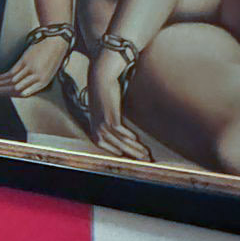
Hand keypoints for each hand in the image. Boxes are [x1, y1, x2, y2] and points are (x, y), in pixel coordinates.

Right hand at [0, 33, 70, 97]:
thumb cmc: (54, 57)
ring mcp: (30, 68)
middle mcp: (36, 77)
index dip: (12, 95)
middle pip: (16, 88)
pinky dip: (4, 75)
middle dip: (3, 91)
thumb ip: (37, 81)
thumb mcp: (49, 73)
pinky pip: (13, 70)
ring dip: (1, 84)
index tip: (5, 95)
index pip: (25, 93)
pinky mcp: (25, 60)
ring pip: (13, 80)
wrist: (56, 41)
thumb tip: (24, 88)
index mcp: (44, 82)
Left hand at [86, 47, 151, 161]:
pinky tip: (136, 139)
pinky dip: (128, 135)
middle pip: (117, 148)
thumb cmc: (103, 96)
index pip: (110, 150)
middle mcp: (97, 131)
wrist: (99, 80)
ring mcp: (102, 125)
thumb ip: (111, 123)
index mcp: (94, 132)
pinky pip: (120, 131)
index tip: (135, 159)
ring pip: (120, 142)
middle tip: (145, 160)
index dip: (124, 155)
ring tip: (145, 153)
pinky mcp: (108, 118)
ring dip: (134, 148)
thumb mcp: (105, 113)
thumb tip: (122, 132)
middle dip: (132, 154)